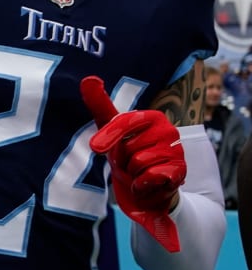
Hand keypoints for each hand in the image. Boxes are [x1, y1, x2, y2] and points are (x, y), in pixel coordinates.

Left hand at [81, 76, 183, 252]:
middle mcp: (169, 130)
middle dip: (122, 160)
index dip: (107, 137)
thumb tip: (88, 79)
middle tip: (129, 163)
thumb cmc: (127, 155)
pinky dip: (142, 184)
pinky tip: (147, 183)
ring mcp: (177, 151)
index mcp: (152, 117)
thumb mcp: (110, 129)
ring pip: (138, 162)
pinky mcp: (180, 172)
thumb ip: (100, 105)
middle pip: (128, 146)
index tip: (95, 148)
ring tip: (139, 173)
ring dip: (132, 173)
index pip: (125, 121)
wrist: (146, 190)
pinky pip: (150, 177)